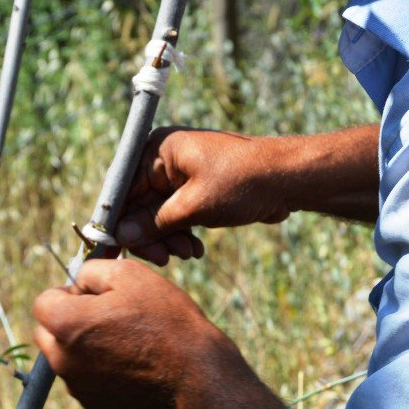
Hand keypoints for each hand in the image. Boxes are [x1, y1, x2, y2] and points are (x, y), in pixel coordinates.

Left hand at [33, 258, 227, 408]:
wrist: (196, 373)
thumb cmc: (164, 319)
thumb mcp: (129, 274)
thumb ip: (91, 272)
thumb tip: (77, 283)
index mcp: (65, 325)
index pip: (44, 301)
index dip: (69, 293)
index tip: (96, 296)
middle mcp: (63, 360)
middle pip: (47, 333)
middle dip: (68, 322)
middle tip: (108, 317)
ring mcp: (78, 387)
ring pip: (66, 358)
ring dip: (83, 347)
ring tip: (124, 341)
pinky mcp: (94, 406)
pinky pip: (85, 380)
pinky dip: (98, 371)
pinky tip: (130, 363)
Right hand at [114, 127, 294, 264]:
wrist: (288, 179)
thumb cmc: (242, 182)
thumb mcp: (194, 206)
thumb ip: (154, 222)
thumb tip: (120, 236)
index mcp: (158, 149)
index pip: (123, 189)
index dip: (120, 222)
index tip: (120, 250)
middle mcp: (164, 159)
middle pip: (139, 204)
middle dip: (150, 234)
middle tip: (164, 259)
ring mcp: (179, 174)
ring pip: (157, 214)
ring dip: (168, 238)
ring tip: (188, 253)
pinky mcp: (194, 189)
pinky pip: (175, 215)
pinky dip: (181, 234)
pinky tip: (195, 250)